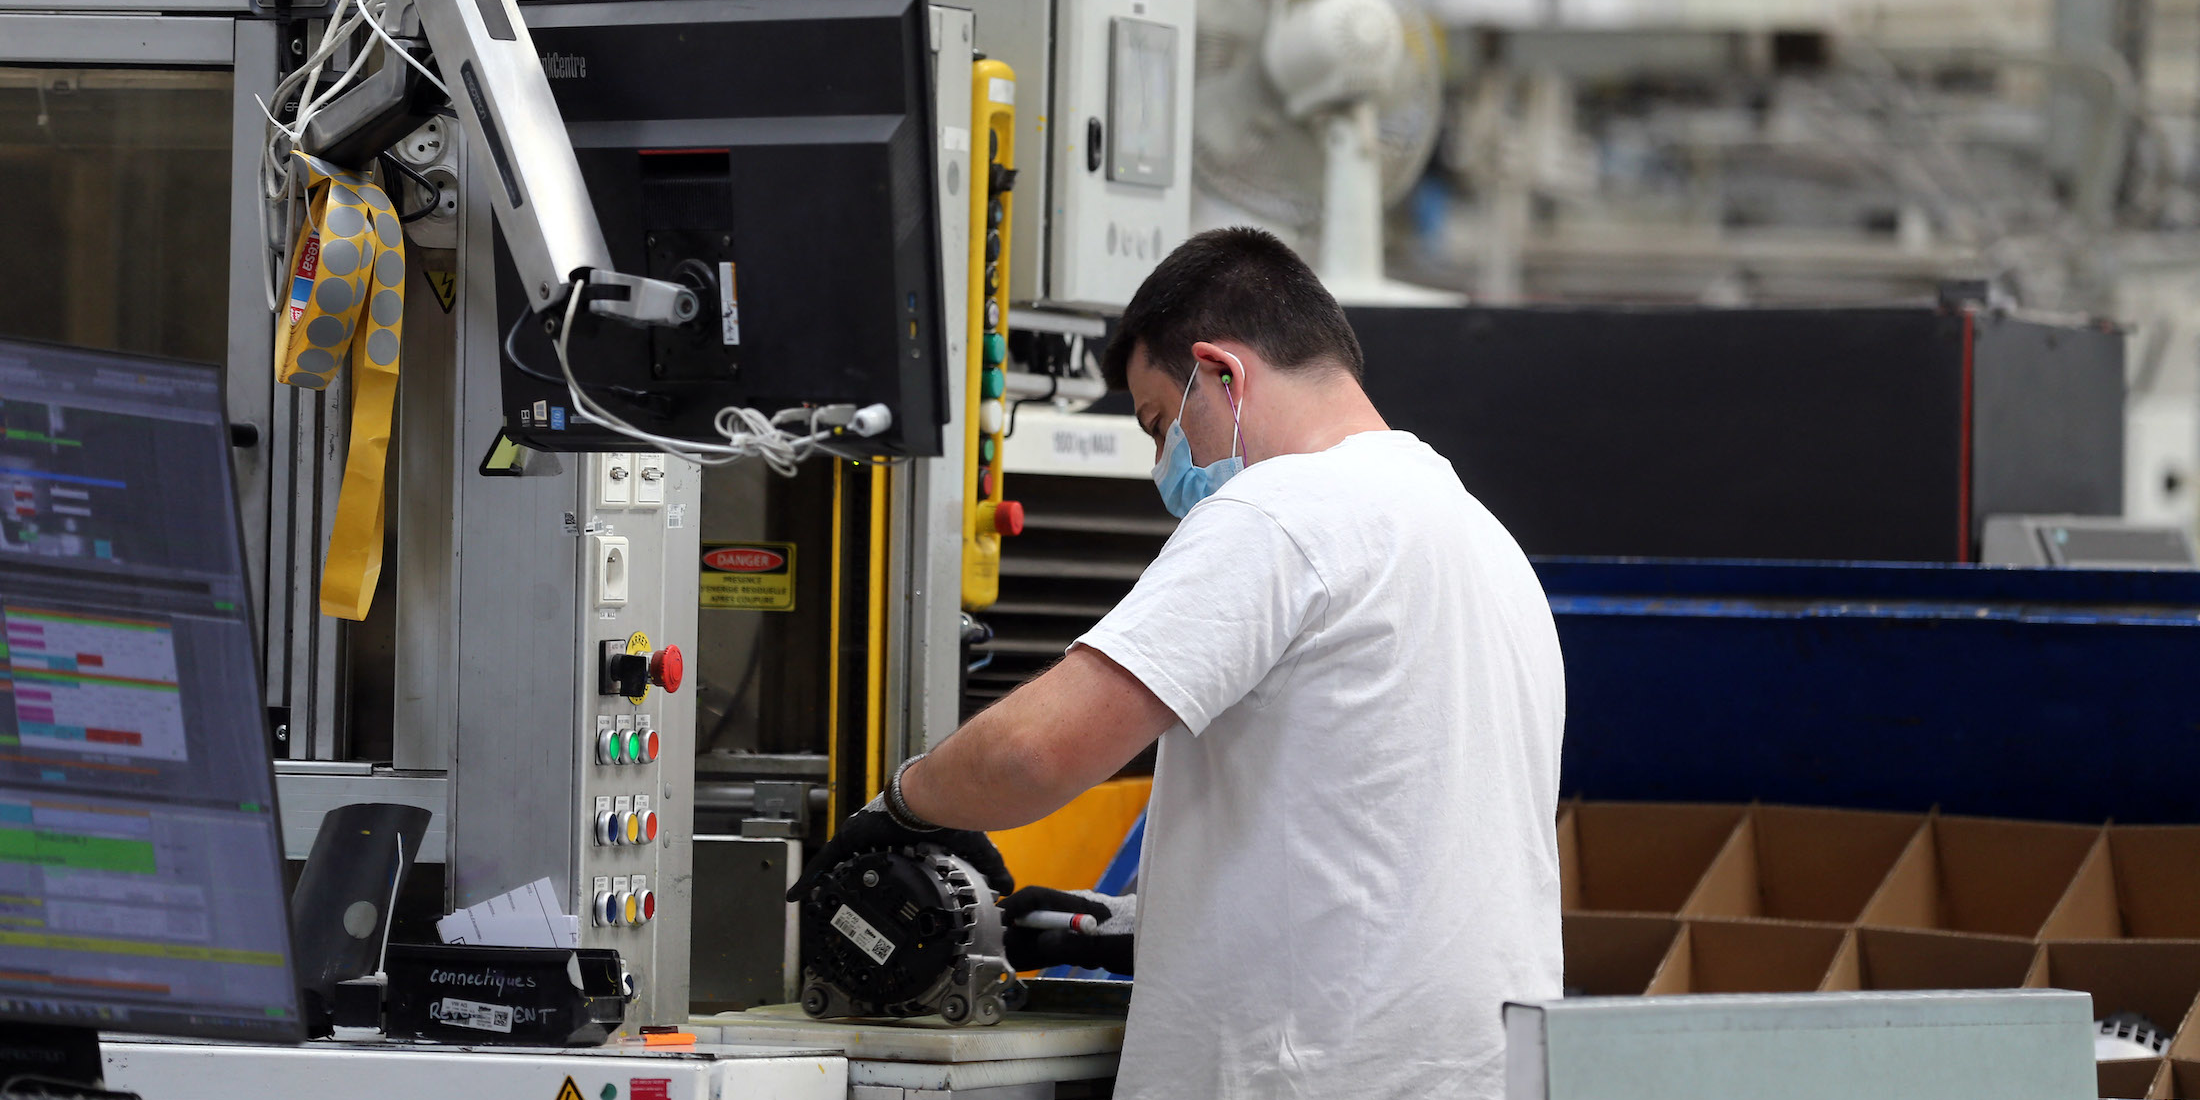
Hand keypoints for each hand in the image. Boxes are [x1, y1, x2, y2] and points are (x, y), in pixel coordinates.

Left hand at [786, 797, 1014, 902]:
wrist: (936, 796)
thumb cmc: (952, 812)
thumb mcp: (973, 848)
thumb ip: (989, 868)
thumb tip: (1007, 888)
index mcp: (906, 840)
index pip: (888, 858)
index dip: (880, 871)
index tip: (876, 888)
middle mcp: (880, 838)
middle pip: (858, 862)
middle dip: (849, 877)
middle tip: (837, 898)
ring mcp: (863, 838)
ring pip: (838, 864)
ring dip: (826, 881)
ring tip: (810, 901)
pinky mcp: (851, 838)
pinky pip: (826, 862)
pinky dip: (812, 879)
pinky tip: (797, 895)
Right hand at [1002, 887, 1134, 975]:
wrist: (1169, 941)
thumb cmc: (1142, 939)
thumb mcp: (1109, 947)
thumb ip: (1075, 944)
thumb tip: (1040, 941)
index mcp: (1076, 904)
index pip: (1035, 897)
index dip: (1013, 908)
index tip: (997, 927)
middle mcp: (1071, 911)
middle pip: (1032, 916)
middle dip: (1014, 933)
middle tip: (1002, 955)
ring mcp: (1075, 925)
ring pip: (1039, 932)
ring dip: (1027, 946)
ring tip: (1019, 962)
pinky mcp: (1081, 939)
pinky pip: (1052, 944)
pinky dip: (1041, 953)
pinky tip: (1039, 962)